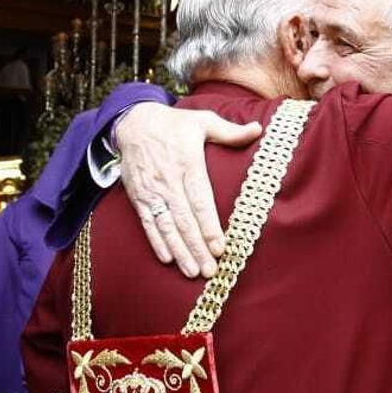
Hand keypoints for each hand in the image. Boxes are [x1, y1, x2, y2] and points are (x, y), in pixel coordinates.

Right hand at [114, 103, 261, 278]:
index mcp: (187, 163)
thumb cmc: (174, 124)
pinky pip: (148, 223)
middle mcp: (168, 180)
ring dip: (179, 251)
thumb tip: (258, 129)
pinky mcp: (139, 197)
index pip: (200, 200)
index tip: (220, 247)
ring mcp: (152, 191)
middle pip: (184, 220)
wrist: (133, 122)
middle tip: (210, 270)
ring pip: (166, 226)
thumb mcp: (202, 121)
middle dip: (197, 247)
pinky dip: (157, 242)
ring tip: (192, 271)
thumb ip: (230, 131)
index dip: (209, 226)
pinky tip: (168, 259)